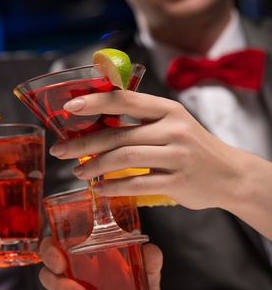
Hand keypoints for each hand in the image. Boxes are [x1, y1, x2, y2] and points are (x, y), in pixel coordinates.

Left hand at [49, 91, 245, 210]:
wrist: (229, 175)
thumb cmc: (190, 148)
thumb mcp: (171, 124)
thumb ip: (138, 122)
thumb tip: (91, 124)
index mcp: (168, 110)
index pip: (126, 100)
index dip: (96, 102)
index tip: (69, 108)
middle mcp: (173, 129)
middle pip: (118, 134)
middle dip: (83, 143)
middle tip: (59, 150)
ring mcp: (176, 156)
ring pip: (124, 158)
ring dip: (94, 166)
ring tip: (77, 172)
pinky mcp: (177, 182)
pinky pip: (136, 184)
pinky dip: (112, 187)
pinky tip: (98, 189)